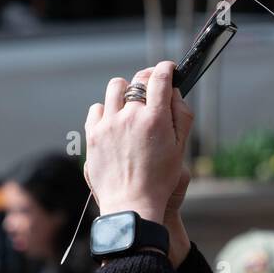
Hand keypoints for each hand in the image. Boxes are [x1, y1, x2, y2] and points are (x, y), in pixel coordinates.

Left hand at [84, 62, 194, 253]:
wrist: (131, 204)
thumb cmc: (160, 180)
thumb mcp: (180, 149)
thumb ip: (180, 116)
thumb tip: (172, 92)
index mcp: (156, 118)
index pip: (160, 77)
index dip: (166, 68)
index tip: (168, 69)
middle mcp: (131, 115)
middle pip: (138, 80)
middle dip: (148, 79)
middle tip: (152, 87)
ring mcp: (109, 123)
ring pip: (116, 87)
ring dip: (125, 90)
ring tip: (130, 104)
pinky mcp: (93, 133)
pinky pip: (97, 108)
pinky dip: (106, 110)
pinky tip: (114, 121)